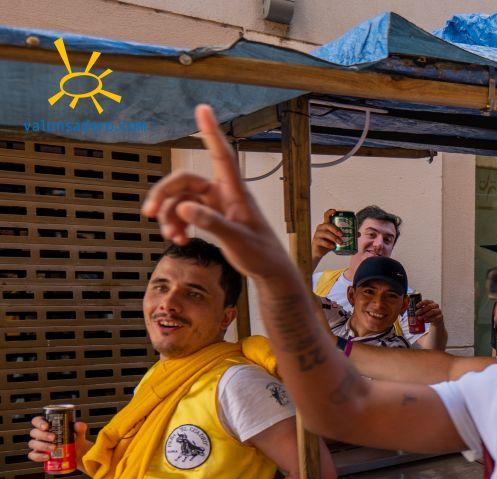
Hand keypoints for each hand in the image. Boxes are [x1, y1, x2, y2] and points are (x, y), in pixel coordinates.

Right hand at [28, 416, 89, 469]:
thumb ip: (80, 427)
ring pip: (32, 443)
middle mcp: (41, 435)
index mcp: (47, 426)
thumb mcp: (79, 433)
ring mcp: (39, 445)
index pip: (37, 421)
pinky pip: (33, 455)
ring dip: (42, 445)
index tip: (47, 426)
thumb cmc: (76, 440)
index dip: (39, 422)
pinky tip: (47, 457)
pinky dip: (39, 456)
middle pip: (34, 432)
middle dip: (43, 435)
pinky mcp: (39, 455)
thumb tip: (77, 425)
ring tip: (54, 448)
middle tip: (54, 438)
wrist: (79, 453)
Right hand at [142, 105, 291, 280]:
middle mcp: (223, 193)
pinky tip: (180, 240)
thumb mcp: (237, 240)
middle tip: (148, 213)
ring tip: (172, 237)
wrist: (269, 271)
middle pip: (184, 181)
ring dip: (170, 216)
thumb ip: (212, 224)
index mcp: (236, 192)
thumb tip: (185, 207)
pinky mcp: (210, 217)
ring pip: (181, 200)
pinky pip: (184, 213)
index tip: (203, 108)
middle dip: (164, 195)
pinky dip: (177, 225)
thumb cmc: (260, 254)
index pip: (222, 155)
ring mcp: (215, 205)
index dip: (211, 132)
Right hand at [311, 209, 341, 263]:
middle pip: (328, 225)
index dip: (330, 212)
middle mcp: (321, 228)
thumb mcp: (337, 239)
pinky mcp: (316, 241)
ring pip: (325, 233)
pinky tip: (333, 247)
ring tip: (340, 243)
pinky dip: (328, 244)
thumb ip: (346, 235)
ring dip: (334, 238)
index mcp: (326, 225)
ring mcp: (317, 234)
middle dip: (335, 229)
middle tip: (342, 234)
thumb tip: (358, 234)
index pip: (326, 216)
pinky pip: (322, 241)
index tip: (335, 211)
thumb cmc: (328, 243)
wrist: (318, 252)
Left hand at [415, 298, 444, 326]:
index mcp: (431, 302)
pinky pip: (435, 317)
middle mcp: (435, 306)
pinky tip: (425, 321)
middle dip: (422, 310)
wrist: (435, 321)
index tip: (416, 306)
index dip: (421, 303)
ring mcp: (439, 311)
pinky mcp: (440, 316)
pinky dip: (429, 319)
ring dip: (425, 315)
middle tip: (416, 314)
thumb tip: (411, 310)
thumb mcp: (424, 311)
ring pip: (432, 312)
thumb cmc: (428, 314)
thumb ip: (419, 310)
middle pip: (429, 306)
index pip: (426, 301)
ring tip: (420, 318)